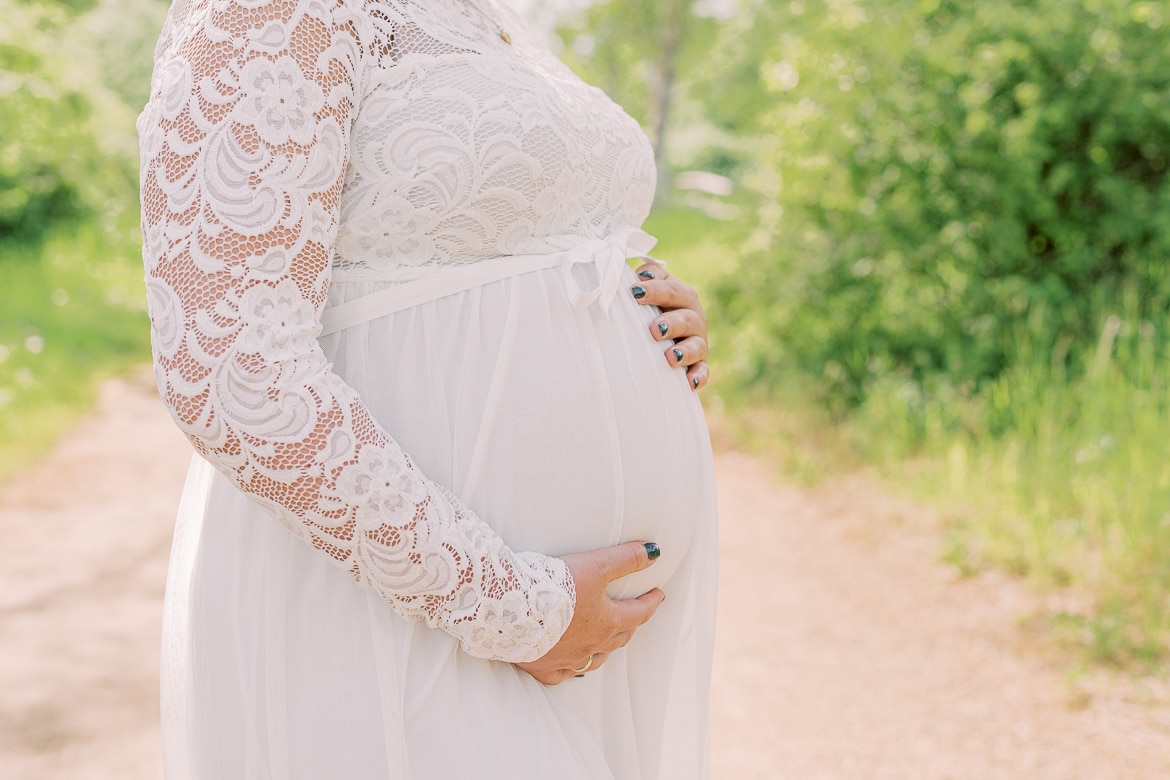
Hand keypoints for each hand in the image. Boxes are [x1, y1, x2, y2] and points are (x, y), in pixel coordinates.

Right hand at [517, 541, 664, 684]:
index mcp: (608, 621)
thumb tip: (653, 554)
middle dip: (630, 625)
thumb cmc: (556, 586)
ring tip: (607, 641)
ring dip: (605, 650)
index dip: (651, 602)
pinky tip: (570, 666)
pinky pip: (562, 674)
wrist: (514, 608)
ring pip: (595, 659)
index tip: (658, 594)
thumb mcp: (596, 565)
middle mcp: (592, 644)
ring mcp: (568, 659)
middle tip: (635, 615)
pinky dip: (569, 669)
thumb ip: (626, 559)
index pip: (639, 613)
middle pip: (619, 637)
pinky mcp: (543, 666)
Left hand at [630, 264, 709, 390]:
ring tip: (670, 357)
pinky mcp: (699, 364)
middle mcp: (694, 317)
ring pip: (696, 345)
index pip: (671, 290)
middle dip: (671, 323)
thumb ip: (648, 278)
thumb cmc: (651, 308)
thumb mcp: (650, 289)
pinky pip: (703, 371)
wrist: (664, 335)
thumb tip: (641, 274)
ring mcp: (698, 341)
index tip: (635, 293)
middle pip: (687, 318)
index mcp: (682, 295)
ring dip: (685, 351)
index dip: (655, 291)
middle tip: (654, 330)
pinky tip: (688, 382)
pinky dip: (697, 376)